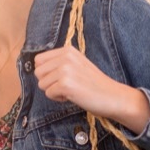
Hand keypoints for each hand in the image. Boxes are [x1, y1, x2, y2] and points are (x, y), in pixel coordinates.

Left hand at [33, 45, 149, 130]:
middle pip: (38, 72)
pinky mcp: (65, 84)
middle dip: (48, 83)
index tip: (61, 77)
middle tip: (66, 85)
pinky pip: (48, 94)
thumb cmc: (93, 84)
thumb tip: (37, 68)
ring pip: (42, 84)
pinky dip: (58, 99)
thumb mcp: (76, 65)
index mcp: (67, 50)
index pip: (38, 60)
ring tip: (71, 90)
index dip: (47, 73)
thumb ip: (59, 63)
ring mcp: (65, 69)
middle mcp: (65, 57)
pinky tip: (73, 96)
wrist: (112, 96)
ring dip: (54, 91)